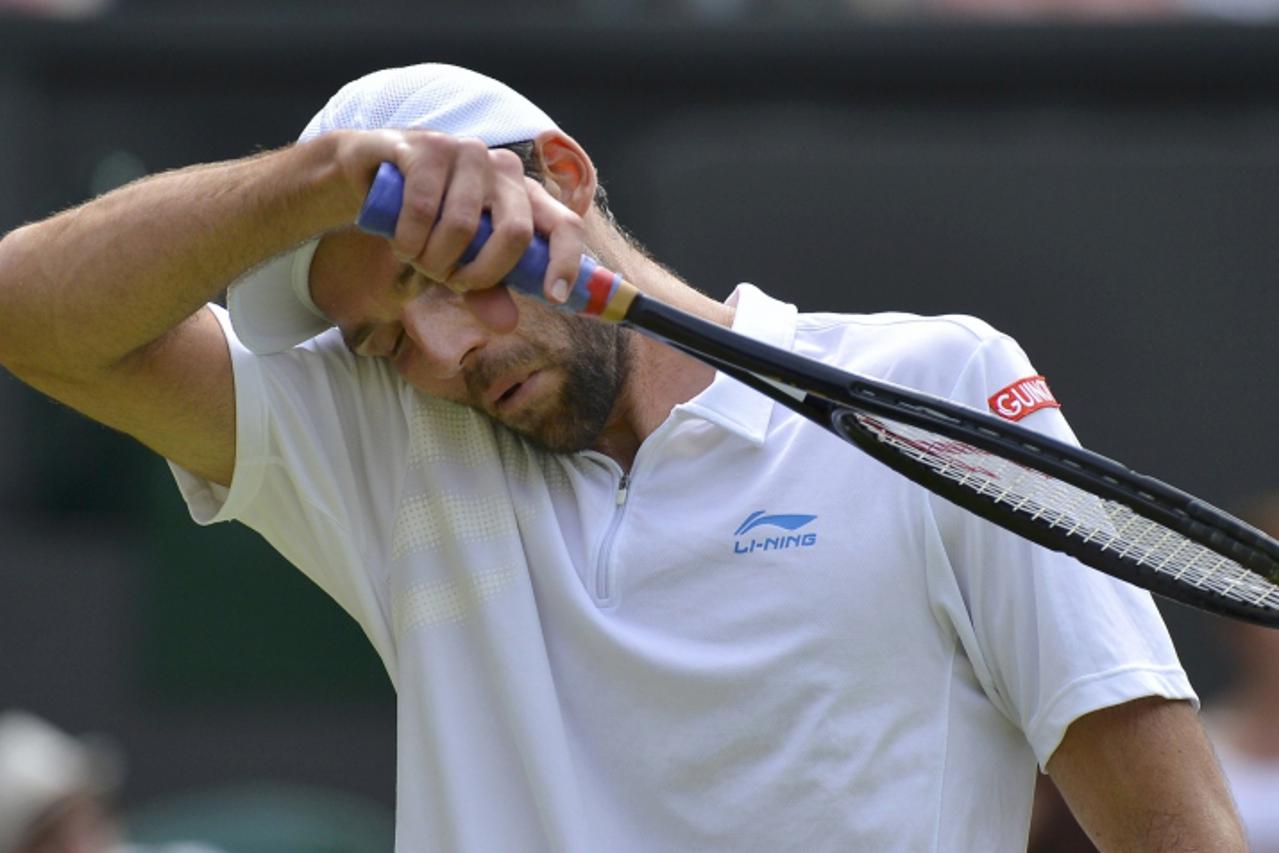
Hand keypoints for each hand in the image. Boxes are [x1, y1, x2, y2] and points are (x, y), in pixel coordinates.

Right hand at [332, 129, 585, 329]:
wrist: (365, 178)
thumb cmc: (425, 222)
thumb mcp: (458, 262)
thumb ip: (485, 290)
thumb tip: (506, 324)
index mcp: (523, 195)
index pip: (566, 224)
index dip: (566, 261)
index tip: (555, 297)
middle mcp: (503, 168)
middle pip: (514, 232)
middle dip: (478, 273)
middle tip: (449, 280)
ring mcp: (467, 151)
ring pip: (462, 226)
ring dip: (433, 259)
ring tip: (416, 256)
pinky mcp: (427, 146)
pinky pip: (423, 208)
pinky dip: (408, 238)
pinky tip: (399, 239)